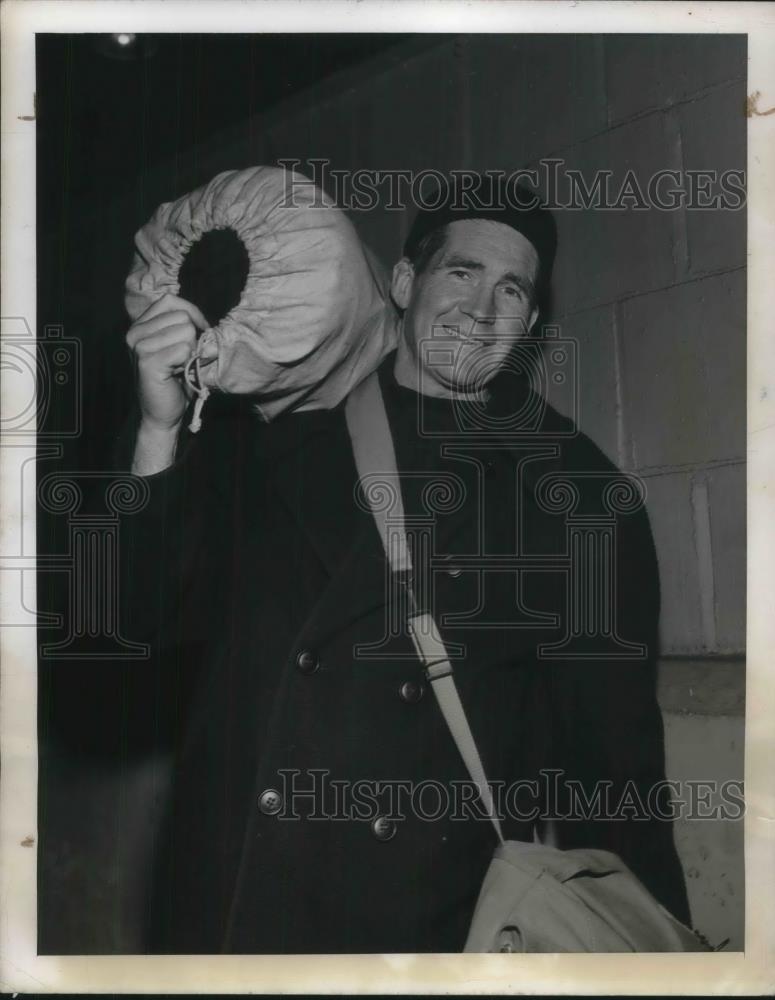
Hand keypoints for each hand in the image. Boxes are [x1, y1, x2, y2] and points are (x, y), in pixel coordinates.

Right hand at [125, 292, 210, 432]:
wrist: (161, 414)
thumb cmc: (174, 381)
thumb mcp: (177, 347)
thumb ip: (184, 328)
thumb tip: (206, 322)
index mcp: (140, 325)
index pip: (170, 301)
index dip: (192, 314)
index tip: (200, 331)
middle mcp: (135, 332)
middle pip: (182, 316)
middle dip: (193, 338)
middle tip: (184, 359)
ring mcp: (139, 346)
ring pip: (185, 331)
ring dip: (191, 352)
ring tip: (179, 367)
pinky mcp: (147, 361)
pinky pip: (184, 350)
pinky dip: (188, 362)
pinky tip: (178, 373)